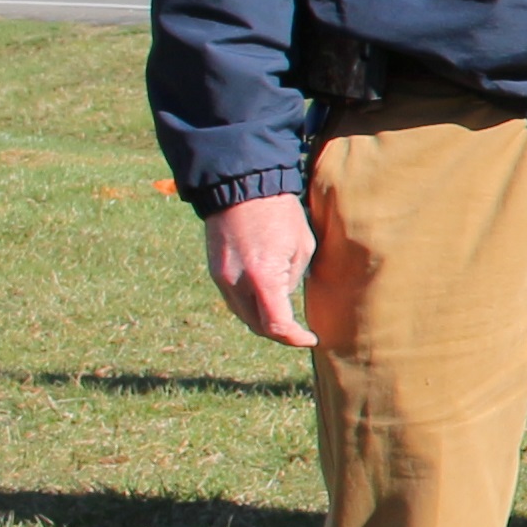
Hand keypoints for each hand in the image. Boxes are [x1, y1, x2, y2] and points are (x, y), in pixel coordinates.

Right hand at [205, 194, 316, 348]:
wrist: (241, 188)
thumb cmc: (279, 213)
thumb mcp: (302, 246)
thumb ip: (295, 279)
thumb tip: (287, 297)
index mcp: (263, 277)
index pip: (276, 325)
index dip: (295, 338)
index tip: (311, 338)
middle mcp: (237, 283)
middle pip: (258, 326)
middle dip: (280, 334)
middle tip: (300, 332)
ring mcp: (221, 279)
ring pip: (243, 316)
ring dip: (264, 322)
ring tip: (286, 318)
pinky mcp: (215, 272)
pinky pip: (234, 301)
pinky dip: (251, 307)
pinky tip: (266, 301)